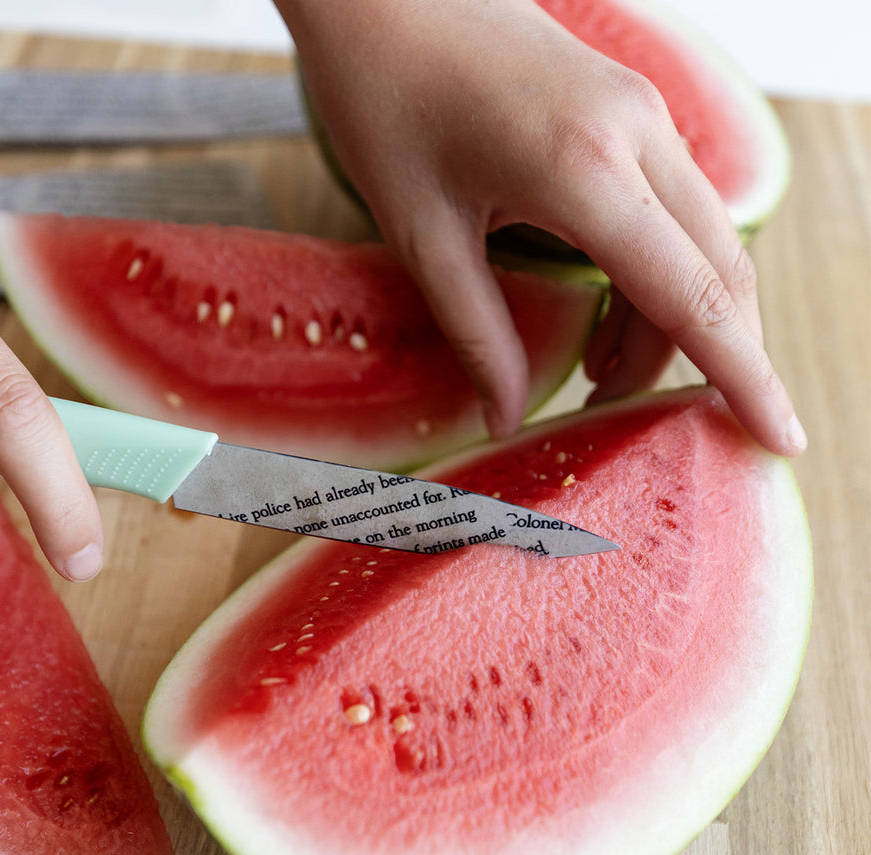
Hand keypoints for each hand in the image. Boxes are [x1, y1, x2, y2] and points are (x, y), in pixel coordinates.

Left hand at [276, 0, 805, 454]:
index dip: (745, 376)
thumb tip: (509, 418)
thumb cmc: (386, 103)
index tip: (782, 438)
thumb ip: (479, 336)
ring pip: (700, 244)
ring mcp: (642, 115)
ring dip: (667, 322)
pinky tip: (603, 316)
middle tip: (646, 420)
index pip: (694, 297)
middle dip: (703, 360)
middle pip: (717, 274)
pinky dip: (654, 276)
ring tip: (599, 377)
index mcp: (587, 171)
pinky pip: (672, 210)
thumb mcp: (423, 238)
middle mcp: (639, 135)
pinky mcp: (628, 110)